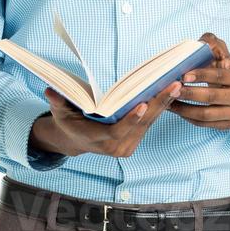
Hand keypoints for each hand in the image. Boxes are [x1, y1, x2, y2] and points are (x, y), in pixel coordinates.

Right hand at [42, 78, 183, 158]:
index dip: (131, 120)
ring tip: (178, 84)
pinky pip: (151, 123)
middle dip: (159, 104)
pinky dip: (162, 107)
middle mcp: (117, 146)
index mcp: (99, 140)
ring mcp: (128, 145)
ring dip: (166, 103)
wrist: (76, 140)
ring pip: (150, 122)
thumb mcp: (61, 113)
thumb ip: (58, 102)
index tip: (143, 105)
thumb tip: (50, 90)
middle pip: (142, 124)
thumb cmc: (69, 122)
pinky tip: (173, 91)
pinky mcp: (136, 140)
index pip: (118, 131)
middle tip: (174, 85)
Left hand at [166, 32, 229, 130]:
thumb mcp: (221, 52)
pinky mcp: (229, 125)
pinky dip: (187, 118)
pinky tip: (175, 109)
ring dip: (184, 109)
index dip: (201, 75)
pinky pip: (204, 124)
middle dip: (189, 93)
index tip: (183, 75)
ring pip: (206, 114)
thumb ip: (211, 43)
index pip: (219, 76)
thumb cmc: (224, 67)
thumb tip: (201, 43)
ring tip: (168, 100)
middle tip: (171, 89)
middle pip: (212, 97)